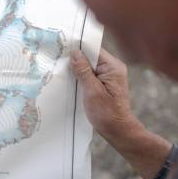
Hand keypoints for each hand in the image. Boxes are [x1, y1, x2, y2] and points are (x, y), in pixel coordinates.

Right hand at [71, 48, 171, 178]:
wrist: (118, 131)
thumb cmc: (107, 114)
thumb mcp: (92, 91)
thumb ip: (83, 71)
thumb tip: (75, 53)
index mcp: (113, 67)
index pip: (94, 50)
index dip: (79, 48)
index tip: (63, 47)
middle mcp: (114, 68)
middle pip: (92, 57)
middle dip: (76, 59)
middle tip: (59, 59)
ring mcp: (110, 76)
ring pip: (90, 66)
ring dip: (78, 69)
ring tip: (63, 71)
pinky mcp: (105, 84)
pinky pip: (91, 74)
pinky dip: (82, 77)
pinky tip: (72, 81)